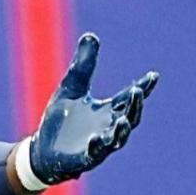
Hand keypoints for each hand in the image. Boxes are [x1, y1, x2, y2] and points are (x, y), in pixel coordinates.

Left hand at [26, 33, 157, 184]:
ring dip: (122, 130)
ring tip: (124, 120)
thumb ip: (83, 65)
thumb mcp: (71, 87)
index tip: (153, 76)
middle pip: (130, 117)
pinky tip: (95, 137)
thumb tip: (90, 35)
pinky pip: (94, 154)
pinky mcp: (85, 159)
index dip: (143, 88)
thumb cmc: (60, 120)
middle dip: (135, 106)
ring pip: (118, 139)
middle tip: (137, 92)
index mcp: (108, 111)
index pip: (129, 98)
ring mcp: (99, 145)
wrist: (41, 149)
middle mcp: (108, 128)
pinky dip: (97, 146)